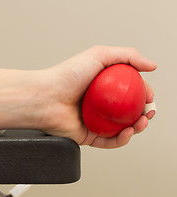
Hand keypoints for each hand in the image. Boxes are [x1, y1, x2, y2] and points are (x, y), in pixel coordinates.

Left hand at [41, 46, 156, 148]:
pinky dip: (122, 139)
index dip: (144, 94)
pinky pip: (109, 141)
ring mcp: (94, 120)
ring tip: (141, 122)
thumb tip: (151, 66)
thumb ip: (127, 56)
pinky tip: (127, 132)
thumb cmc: (66, 75)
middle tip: (148, 111)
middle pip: (129, 111)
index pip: (131, 91)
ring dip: (138, 127)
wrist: (44, 97)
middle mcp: (100, 104)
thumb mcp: (99, 55)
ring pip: (123, 128)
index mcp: (103, 86)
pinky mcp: (88, 136)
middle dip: (145, 113)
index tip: (149, 95)